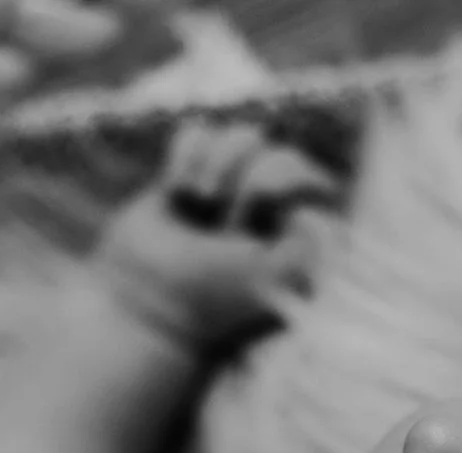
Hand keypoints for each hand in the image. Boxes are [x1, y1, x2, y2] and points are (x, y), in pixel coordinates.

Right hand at [95, 119, 344, 344]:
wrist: (143, 309)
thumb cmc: (214, 298)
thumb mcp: (279, 275)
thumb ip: (318, 242)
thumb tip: (316, 205)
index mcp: (302, 242)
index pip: (317, 182)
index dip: (286, 186)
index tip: (255, 222)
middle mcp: (272, 218)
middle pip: (282, 154)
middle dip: (248, 181)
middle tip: (223, 227)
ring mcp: (230, 197)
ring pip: (241, 137)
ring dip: (216, 166)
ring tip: (197, 204)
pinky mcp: (188, 182)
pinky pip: (199, 133)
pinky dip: (185, 157)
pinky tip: (174, 194)